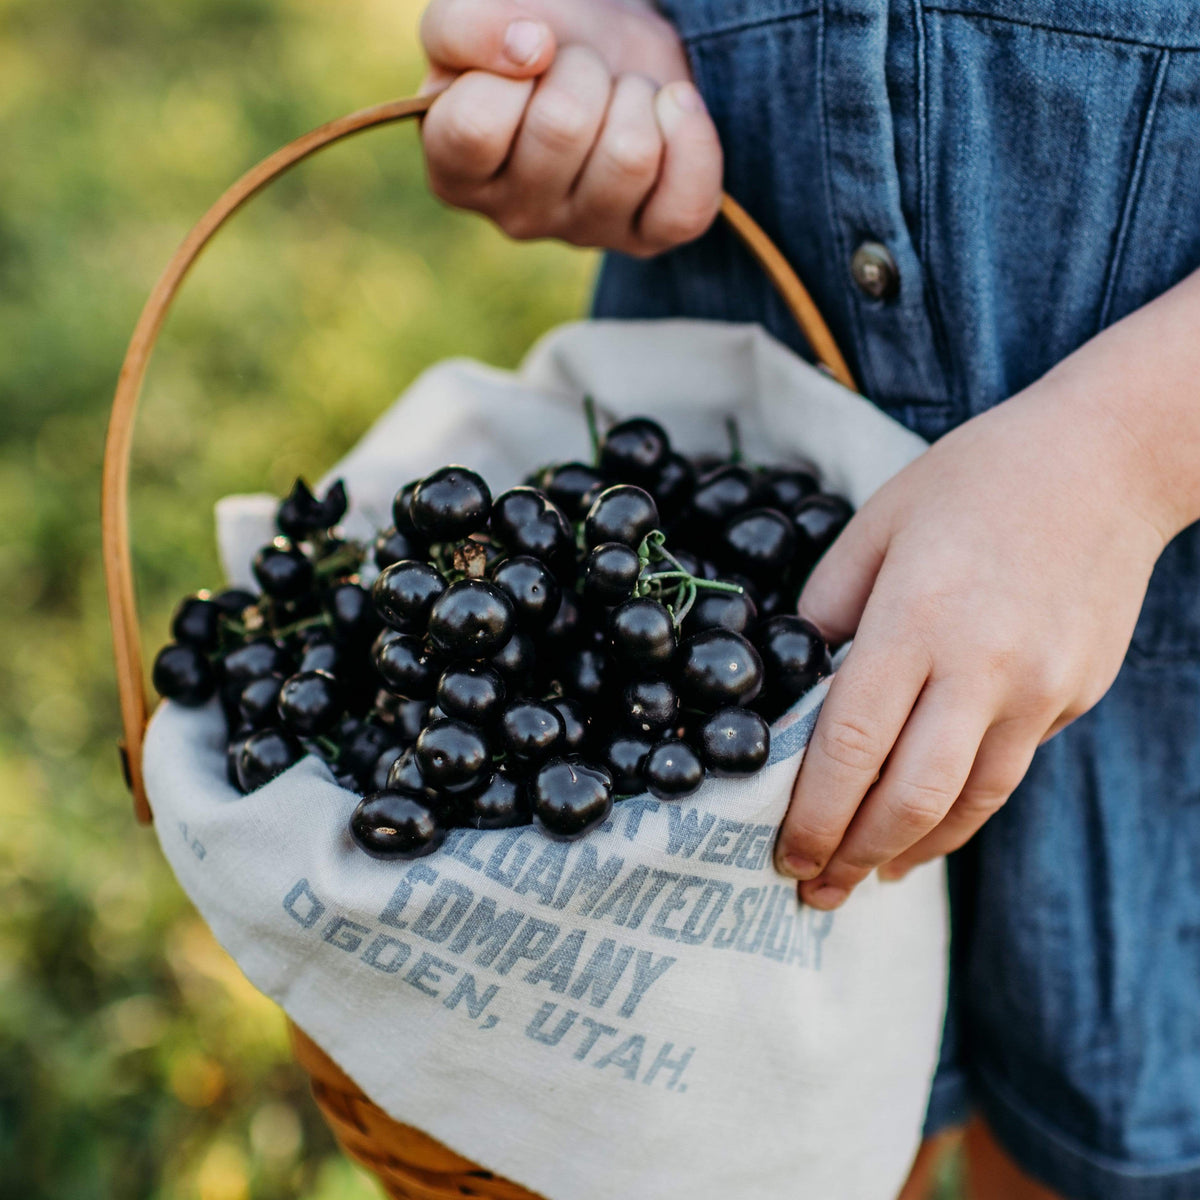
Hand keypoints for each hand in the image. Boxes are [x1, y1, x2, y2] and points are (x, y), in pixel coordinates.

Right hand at [418, 0, 722, 254]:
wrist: (609, 46)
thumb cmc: (533, 36)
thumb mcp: (476, 13)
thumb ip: (463, 27)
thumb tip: (527, 49)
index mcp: (456, 172)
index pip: (478, 124)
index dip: (509, 65)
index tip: (525, 54)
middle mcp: (515, 218)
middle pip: (563, 128)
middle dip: (582, 69)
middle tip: (579, 71)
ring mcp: (585, 234)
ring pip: (630, 155)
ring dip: (634, 96)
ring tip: (617, 95)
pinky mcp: (648, 238)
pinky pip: (686, 203)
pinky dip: (691, 135)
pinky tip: (672, 111)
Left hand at [773, 372, 1172, 907]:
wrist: (1108, 461)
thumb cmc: (976, 479)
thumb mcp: (877, 523)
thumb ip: (827, 607)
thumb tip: (796, 683)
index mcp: (917, 618)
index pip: (850, 745)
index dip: (811, 813)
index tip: (782, 852)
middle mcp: (984, 667)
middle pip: (910, 796)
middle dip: (853, 855)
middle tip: (812, 888)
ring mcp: (1040, 689)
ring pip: (968, 803)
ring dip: (910, 852)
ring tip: (865, 878)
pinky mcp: (1074, 696)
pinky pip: (1006, 771)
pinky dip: (961, 814)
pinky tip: (928, 830)